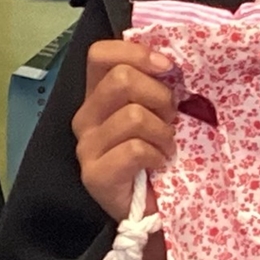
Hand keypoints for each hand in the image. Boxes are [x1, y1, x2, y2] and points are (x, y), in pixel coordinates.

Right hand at [73, 40, 175, 259]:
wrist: (158, 208)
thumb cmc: (161, 152)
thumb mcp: (161, 111)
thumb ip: (158, 84)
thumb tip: (172, 61)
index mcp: (100, 95)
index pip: (101, 54)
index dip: (135, 52)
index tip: (167, 66)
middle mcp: (86, 117)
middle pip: (121, 79)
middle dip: (159, 96)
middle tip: (171, 119)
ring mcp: (86, 147)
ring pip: (133, 115)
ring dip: (163, 131)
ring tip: (166, 146)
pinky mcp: (95, 175)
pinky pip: (134, 149)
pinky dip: (157, 154)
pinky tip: (160, 164)